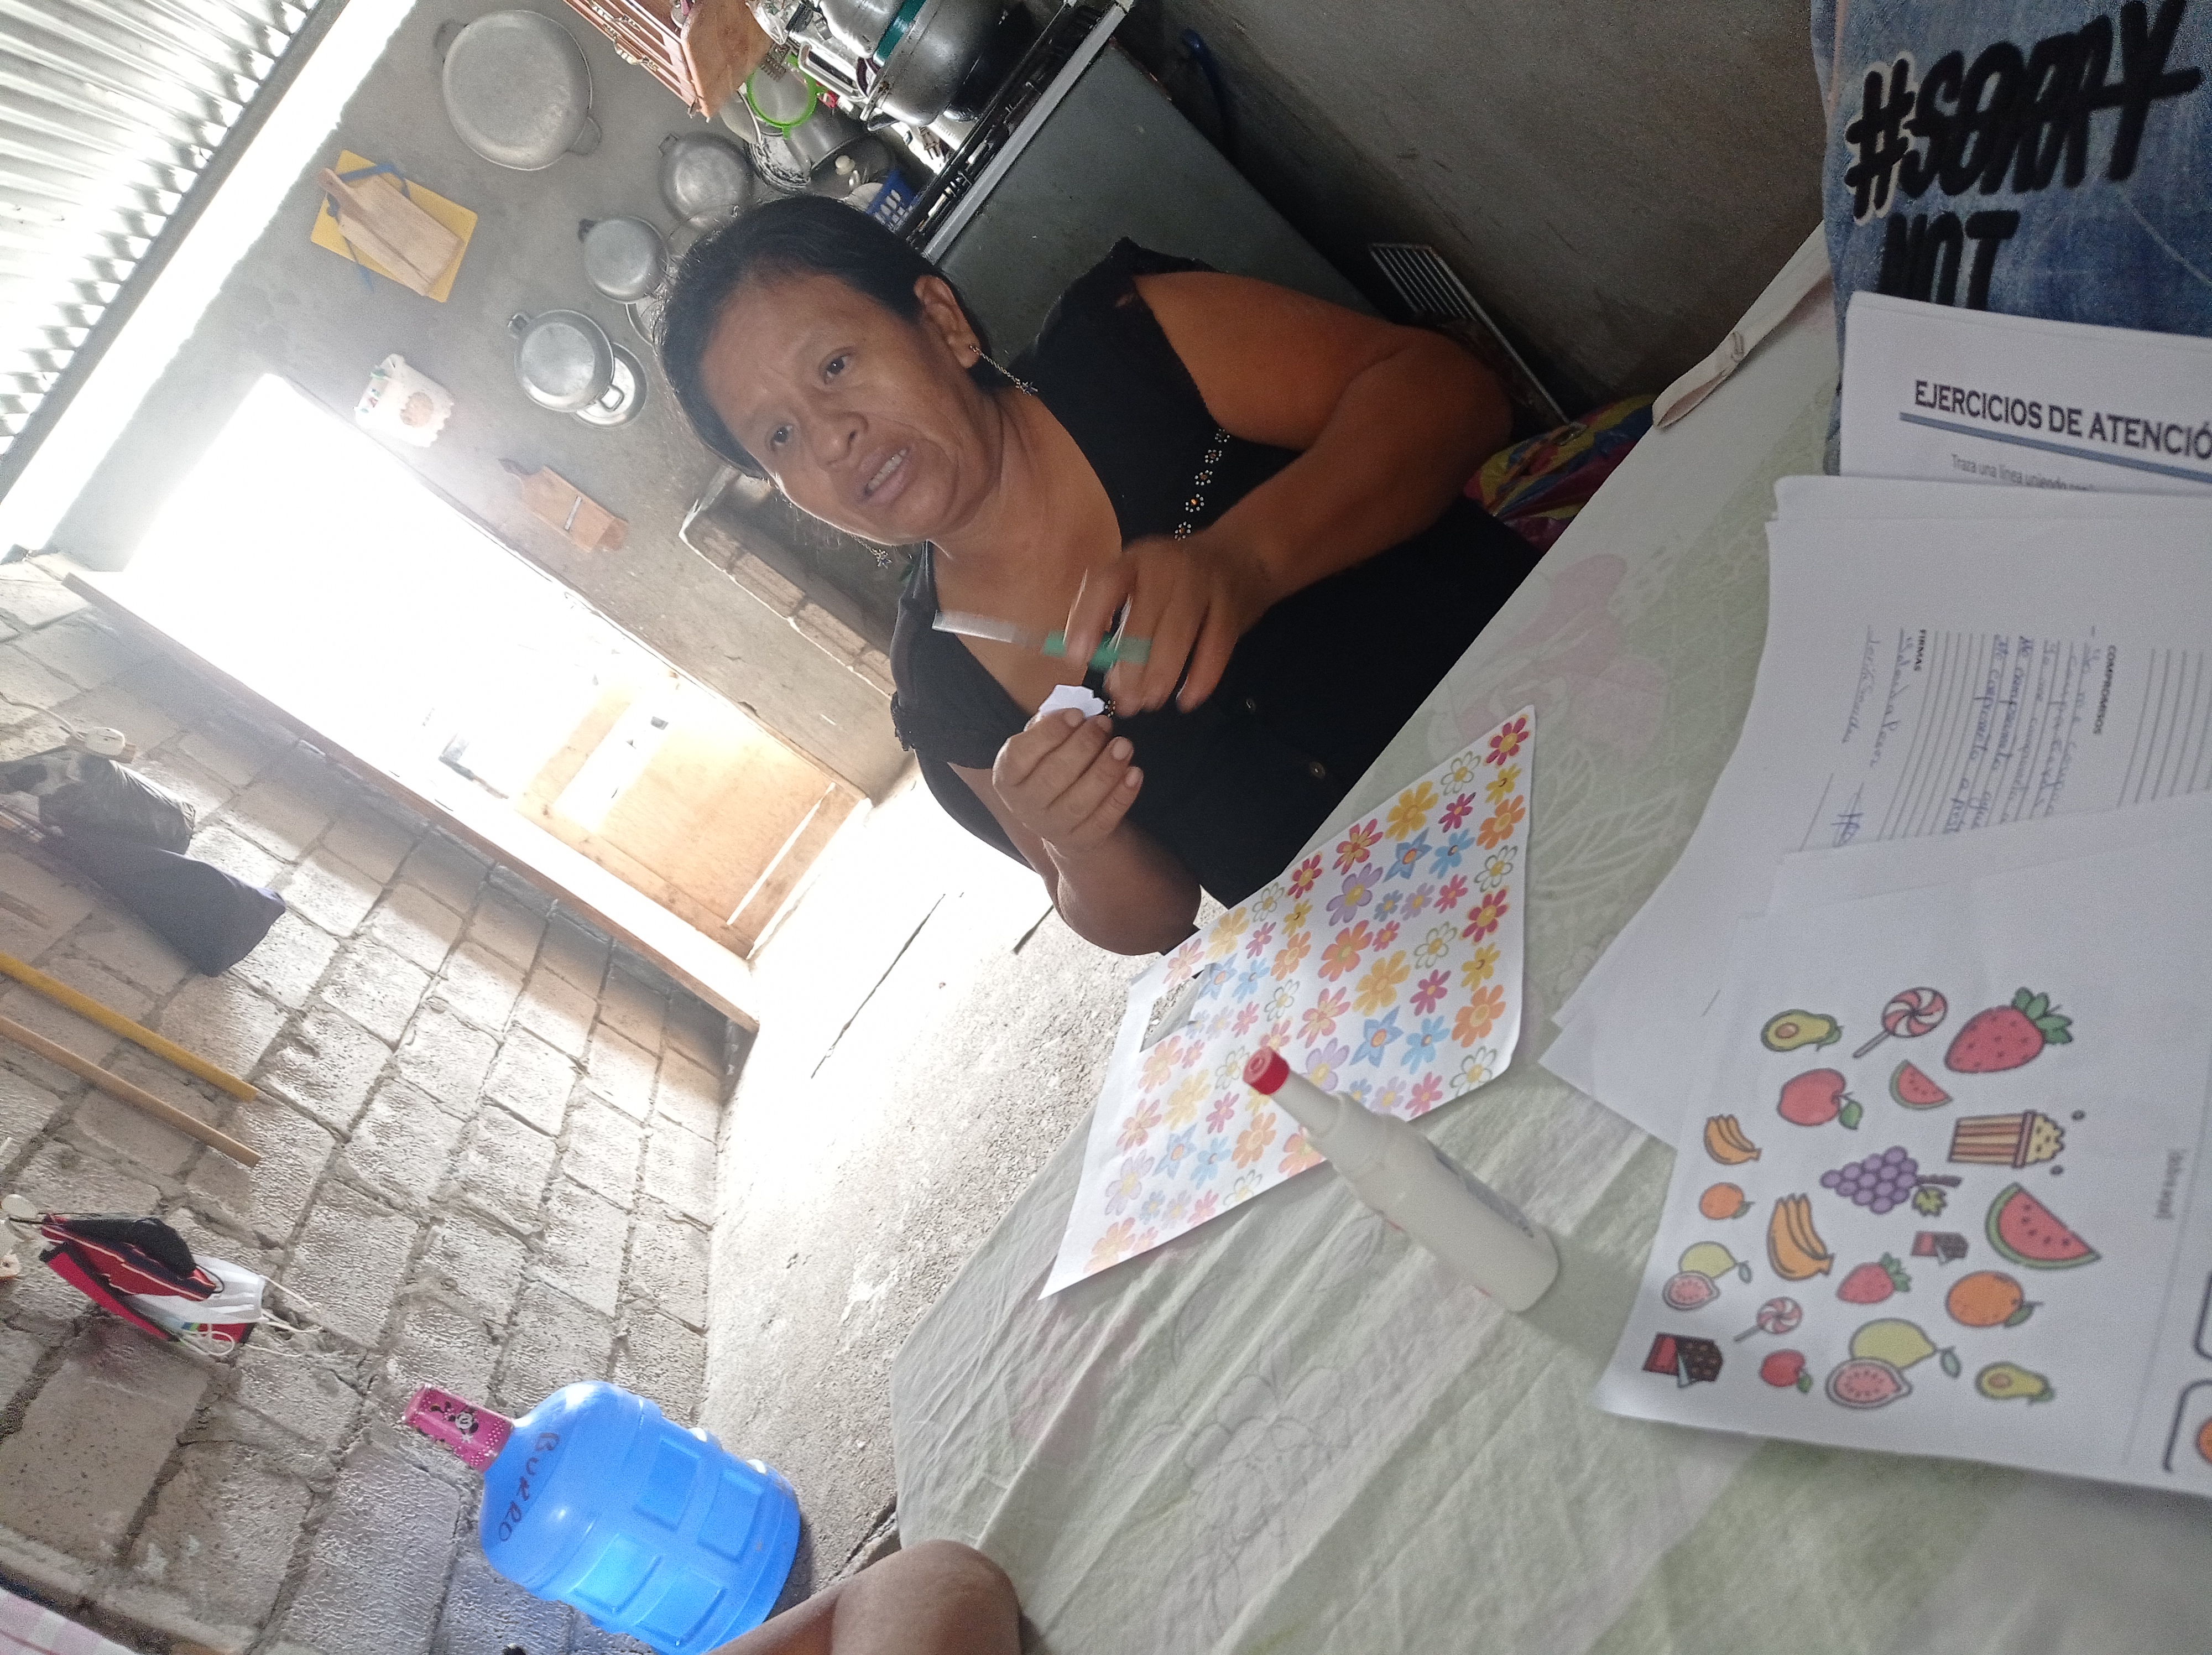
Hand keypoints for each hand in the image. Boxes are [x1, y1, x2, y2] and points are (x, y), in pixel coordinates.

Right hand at [991, 708, 1142, 852]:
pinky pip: (1104, 819)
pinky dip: (1121, 795)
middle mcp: (1025, 806)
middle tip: (1104, 723)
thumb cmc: (1051, 768)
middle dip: (1083, 746)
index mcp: (1008, 777)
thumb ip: (1049, 726)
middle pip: (1054, 776)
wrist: (1062, 818)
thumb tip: (1073, 710)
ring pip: (1080, 800)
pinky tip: (1134, 773)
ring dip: (1105, 770)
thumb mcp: (1041, 747)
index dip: (1049, 733)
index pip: (1021, 755)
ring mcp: (1053, 828)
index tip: (1077, 714)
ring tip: (1123, 745)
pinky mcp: (1082, 841)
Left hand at [1063, 529, 1274, 713]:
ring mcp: (1202, 587)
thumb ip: (1109, 611)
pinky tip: (1186, 700)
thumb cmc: (1174, 578)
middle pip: (1143, 623)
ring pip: (1177, 639)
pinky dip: (1200, 680)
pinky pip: (1215, 650)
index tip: (1077, 658)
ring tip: (1148, 702)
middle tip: (1123, 700)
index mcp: (1135, 561)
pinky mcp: (1231, 609)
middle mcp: (1167, 569)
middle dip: (1129, 669)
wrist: (1239, 555)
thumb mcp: (1138, 579)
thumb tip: (1082, 657)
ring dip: (1160, 678)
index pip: (1106, 585)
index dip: (1088, 621)